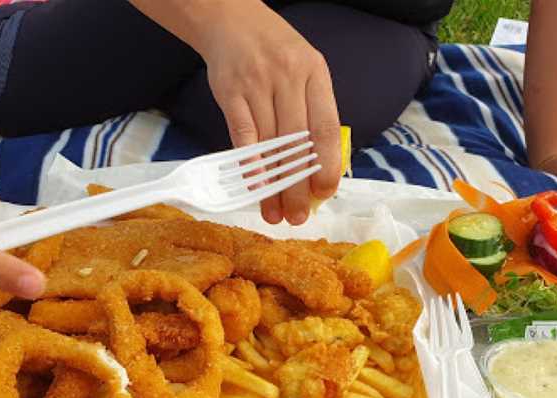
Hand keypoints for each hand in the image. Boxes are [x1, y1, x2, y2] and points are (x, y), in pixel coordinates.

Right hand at [196, 4, 340, 224]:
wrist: (231, 20)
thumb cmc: (275, 54)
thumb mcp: (305, 71)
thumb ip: (313, 112)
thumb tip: (318, 170)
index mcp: (315, 75)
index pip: (326, 130)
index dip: (326, 167)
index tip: (323, 195)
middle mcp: (289, 79)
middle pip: (297, 146)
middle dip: (298, 188)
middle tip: (297, 217)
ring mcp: (258, 84)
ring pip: (269, 147)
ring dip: (271, 186)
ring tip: (273, 213)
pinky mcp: (230, 92)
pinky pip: (242, 136)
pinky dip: (249, 165)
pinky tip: (254, 188)